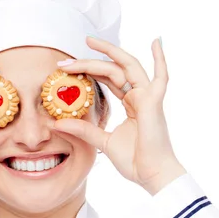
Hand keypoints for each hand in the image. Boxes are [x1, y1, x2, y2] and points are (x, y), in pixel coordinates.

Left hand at [53, 36, 185, 194]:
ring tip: (88, 42)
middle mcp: (140, 96)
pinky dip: (160, 59)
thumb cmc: (134, 161)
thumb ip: (83, 130)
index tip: (66, 68)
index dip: (89, 71)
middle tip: (65, 60)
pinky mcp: (153, 103)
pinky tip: (156, 41)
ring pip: (126, 67)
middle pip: (113, 69)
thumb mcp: (102, 142)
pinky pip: (161, 77)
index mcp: (131, 104)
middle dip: (89, 61)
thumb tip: (57, 122)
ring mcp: (148, 97)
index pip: (109, 79)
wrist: (151, 176)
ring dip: (107, 53)